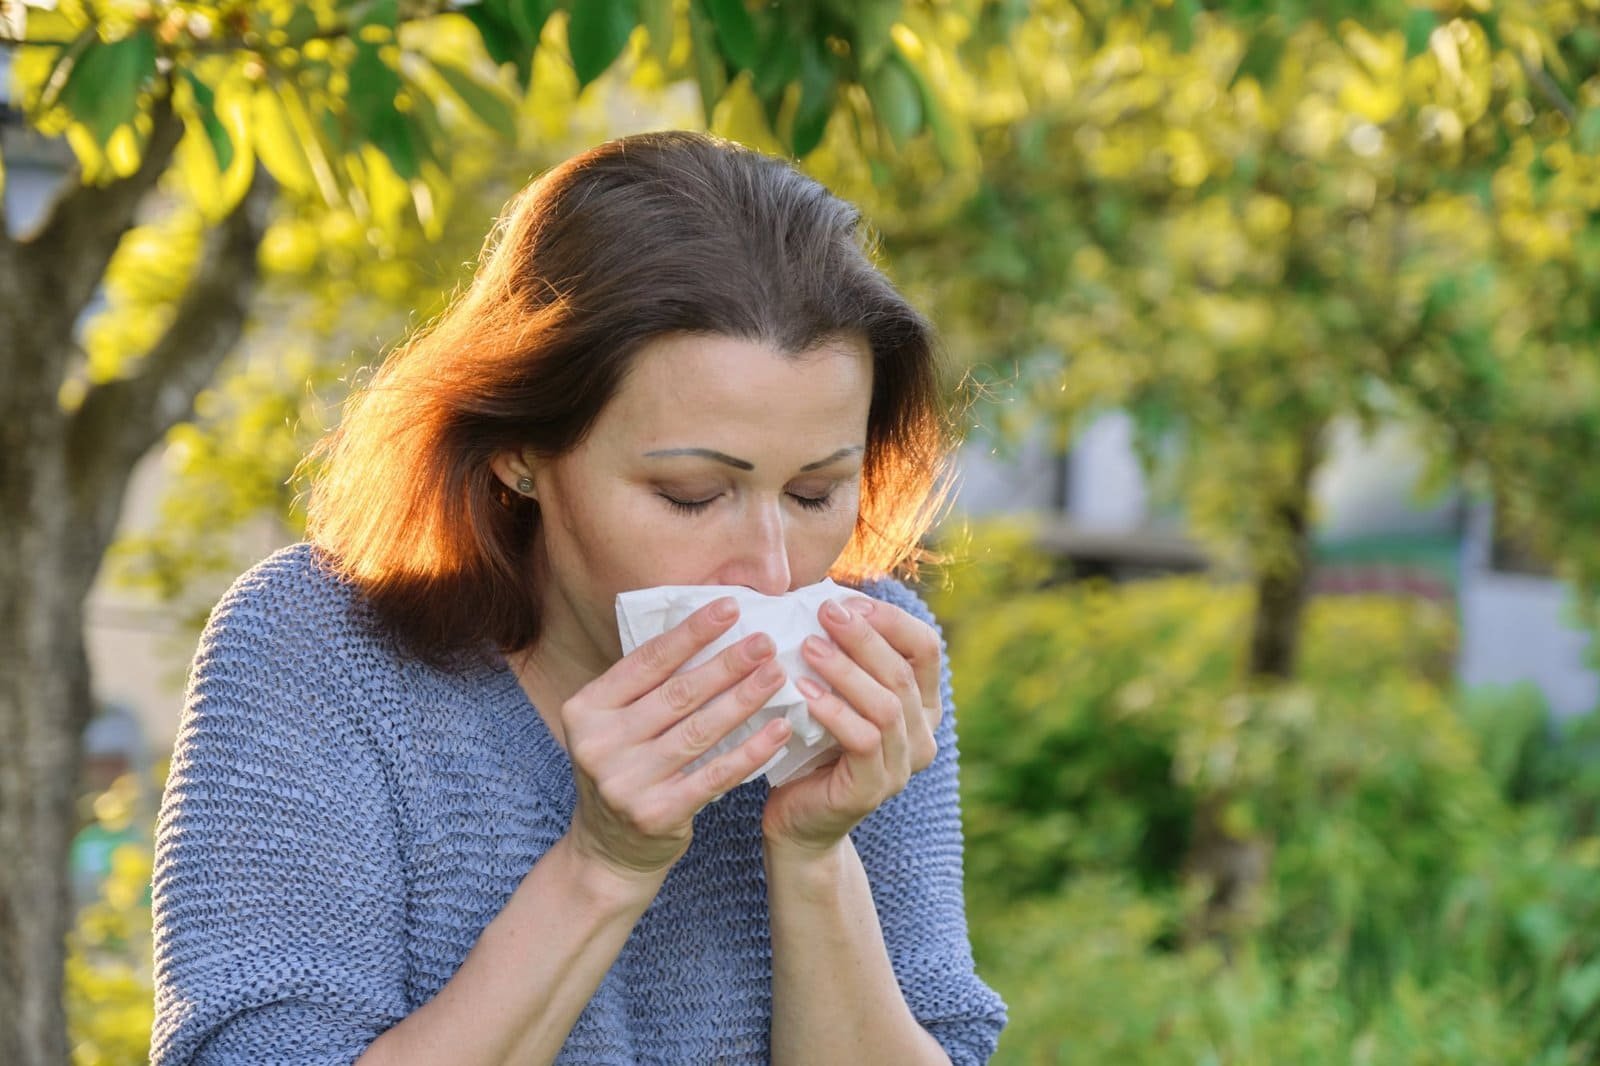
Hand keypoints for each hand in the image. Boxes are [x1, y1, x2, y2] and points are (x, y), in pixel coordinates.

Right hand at [560, 598, 794, 882]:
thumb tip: (709, 629)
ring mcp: (624, 782)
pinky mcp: (656, 814)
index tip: (730, 606)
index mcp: (585, 709)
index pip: (646, 661)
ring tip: (777, 675)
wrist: (610, 852)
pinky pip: (714, 775)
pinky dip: (751, 750)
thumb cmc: (626, 770)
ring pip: (699, 731)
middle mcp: (598, 744)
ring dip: (744, 700)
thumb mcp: (615, 725)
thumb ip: (646, 687)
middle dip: (727, 663)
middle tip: (765, 641)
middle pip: (677, 694)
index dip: (691, 633)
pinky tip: (780, 730)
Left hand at [760, 596, 942, 853]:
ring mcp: (903, 765)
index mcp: (923, 703)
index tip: (846, 601)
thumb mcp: (836, 693)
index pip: (926, 646)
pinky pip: (863, 740)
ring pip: (887, 704)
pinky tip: (803, 691)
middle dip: (863, 636)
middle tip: (823, 611)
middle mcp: (924, 734)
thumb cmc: (812, 746)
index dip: (890, 619)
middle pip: (904, 671)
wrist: (798, 820)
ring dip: (847, 670)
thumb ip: (844, 655)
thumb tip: (827, 596)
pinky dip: (834, 710)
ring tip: (808, 646)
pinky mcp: (876, 788)